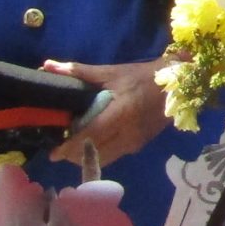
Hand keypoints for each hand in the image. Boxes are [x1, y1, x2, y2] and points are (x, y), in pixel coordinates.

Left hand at [46, 59, 170, 166]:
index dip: (70, 146)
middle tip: (57, 150)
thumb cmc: (141, 77)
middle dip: (73, 155)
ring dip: (85, 158)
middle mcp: (128, 132)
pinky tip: (90, 146)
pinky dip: (99, 155)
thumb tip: (48, 66)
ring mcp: (134, 142)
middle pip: (95, 153)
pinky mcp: (138, 146)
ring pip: (104, 159)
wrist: (176, 86)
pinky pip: (113, 156)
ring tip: (71, 150)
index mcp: (120, 112)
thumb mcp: (111, 72)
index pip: (91, 135)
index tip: (53, 152)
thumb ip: (79, 71)